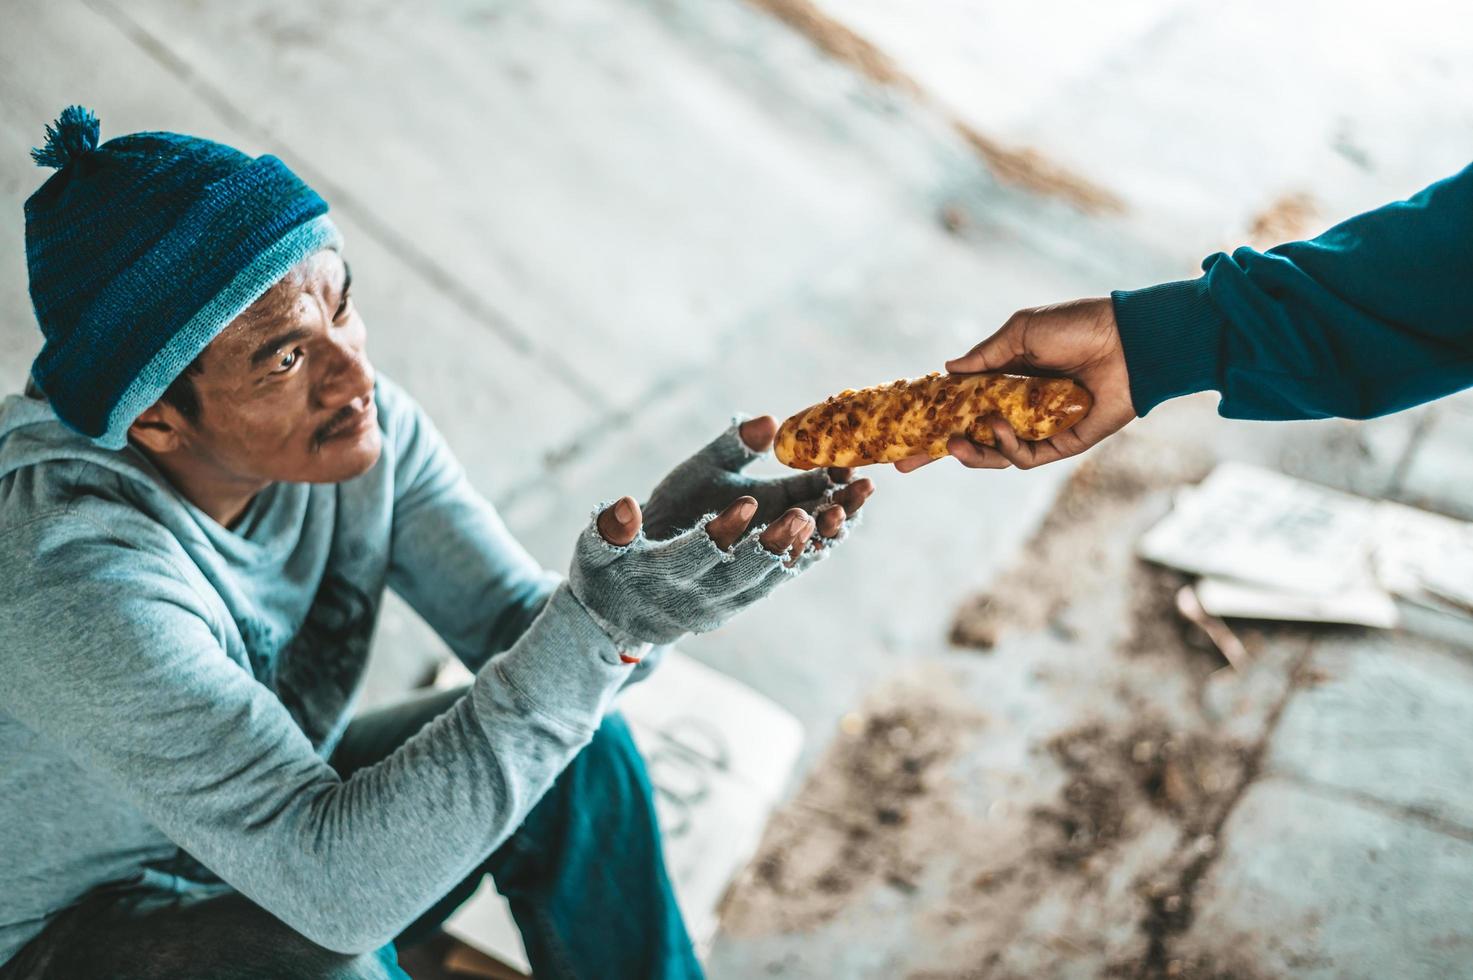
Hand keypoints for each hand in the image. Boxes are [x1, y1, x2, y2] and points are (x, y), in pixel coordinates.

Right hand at [568, 418, 873, 647]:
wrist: (619, 623)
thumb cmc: (605, 574)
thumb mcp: (596, 549)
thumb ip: (608, 530)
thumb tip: (623, 507)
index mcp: (662, 577)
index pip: (695, 557)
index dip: (720, 533)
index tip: (745, 503)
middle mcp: (701, 598)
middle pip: (747, 572)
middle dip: (779, 543)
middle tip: (809, 511)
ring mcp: (728, 603)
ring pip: (776, 575)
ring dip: (812, 545)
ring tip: (846, 510)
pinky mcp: (747, 598)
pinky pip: (785, 574)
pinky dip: (814, 550)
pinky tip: (845, 518)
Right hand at [895, 297, 1135, 471]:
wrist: (1127, 340)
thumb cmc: (1077, 326)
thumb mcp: (1021, 331)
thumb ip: (985, 356)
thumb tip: (947, 370)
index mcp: (1008, 380)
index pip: (963, 406)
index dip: (934, 420)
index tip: (903, 432)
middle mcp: (1020, 408)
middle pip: (972, 438)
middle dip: (938, 452)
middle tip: (905, 463)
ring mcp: (1040, 428)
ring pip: (995, 454)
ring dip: (972, 453)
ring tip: (955, 444)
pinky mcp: (1063, 444)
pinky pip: (1026, 457)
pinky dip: (1007, 447)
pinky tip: (997, 427)